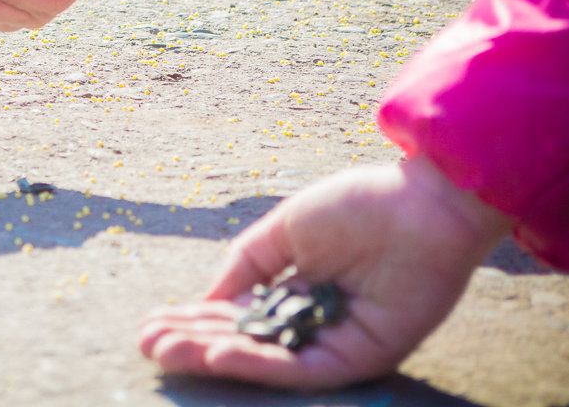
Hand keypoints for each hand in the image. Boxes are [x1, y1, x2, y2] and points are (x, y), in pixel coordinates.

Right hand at [139, 156, 513, 388]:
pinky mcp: (359, 357)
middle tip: (146, 346)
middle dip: (191, 343)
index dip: (191, 321)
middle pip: (241, 342)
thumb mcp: (283, 231)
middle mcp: (311, 324)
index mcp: (295, 293)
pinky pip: (300, 367)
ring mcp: (334, 342)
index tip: (148, 324)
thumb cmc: (357, 206)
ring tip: (167, 352)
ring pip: (264, 360)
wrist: (422, 203)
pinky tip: (219, 353)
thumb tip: (203, 302)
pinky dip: (258, 363)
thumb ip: (245, 266)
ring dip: (213, 357)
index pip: (235, 316)